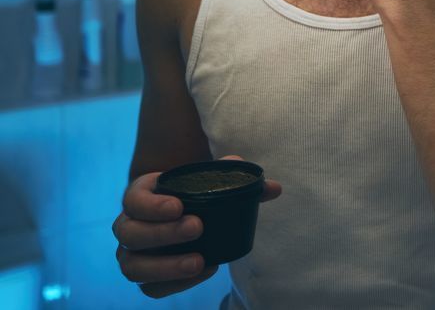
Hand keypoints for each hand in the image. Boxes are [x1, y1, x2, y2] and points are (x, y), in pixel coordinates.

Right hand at [113, 156, 281, 297]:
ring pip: (132, 267)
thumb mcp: (212, 180)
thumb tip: (273, 188)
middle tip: (198, 228)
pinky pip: (149, 288)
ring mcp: (132, 254)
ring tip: (199, 261)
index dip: (151, 205)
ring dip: (164, 266)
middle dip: (162, 233)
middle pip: (129, 234)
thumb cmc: (197, 193)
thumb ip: (239, 178)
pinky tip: (204, 271)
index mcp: (142, 195)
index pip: (133, 199)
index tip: (179, 206)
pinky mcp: (145, 277)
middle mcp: (129, 225)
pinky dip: (174, 284)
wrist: (187, 214)